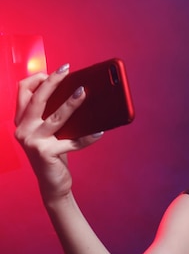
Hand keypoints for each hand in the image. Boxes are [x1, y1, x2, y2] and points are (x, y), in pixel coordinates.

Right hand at [14, 64, 101, 201]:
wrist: (53, 183)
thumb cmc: (56, 152)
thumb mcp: (53, 130)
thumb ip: (56, 113)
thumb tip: (79, 91)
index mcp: (22, 120)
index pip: (23, 91)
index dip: (37, 78)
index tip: (57, 71)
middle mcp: (23, 129)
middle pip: (37, 99)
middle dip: (52, 81)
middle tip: (66, 70)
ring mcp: (32, 142)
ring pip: (55, 117)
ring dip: (71, 103)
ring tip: (84, 92)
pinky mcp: (45, 154)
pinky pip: (72, 142)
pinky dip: (88, 137)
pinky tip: (99, 131)